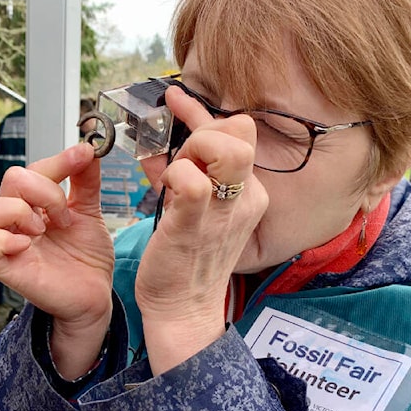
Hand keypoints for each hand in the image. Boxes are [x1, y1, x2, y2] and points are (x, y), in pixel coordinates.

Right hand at [0, 143, 114, 378]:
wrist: (96, 295)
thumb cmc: (85, 257)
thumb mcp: (90, 212)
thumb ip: (85, 180)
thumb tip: (87, 147)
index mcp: (31, 203)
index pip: (30, 168)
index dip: (57, 161)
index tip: (83, 156)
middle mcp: (13, 220)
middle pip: (8, 180)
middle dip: (43, 191)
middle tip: (63, 218)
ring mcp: (5, 245)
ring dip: (17, 213)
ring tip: (41, 232)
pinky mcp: (4, 271)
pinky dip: (1, 242)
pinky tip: (26, 246)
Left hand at [135, 85, 268, 374]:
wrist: (183, 310)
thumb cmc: (186, 259)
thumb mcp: (195, 208)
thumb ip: (184, 172)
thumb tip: (160, 145)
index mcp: (250, 193)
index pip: (241, 132)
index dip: (204, 114)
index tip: (175, 100)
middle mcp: (246, 198)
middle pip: (240, 130)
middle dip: (201, 132)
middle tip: (179, 160)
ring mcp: (224, 211)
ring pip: (224, 148)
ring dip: (190, 151)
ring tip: (173, 179)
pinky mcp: (195, 225)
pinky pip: (191, 181)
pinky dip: (172, 174)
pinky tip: (164, 191)